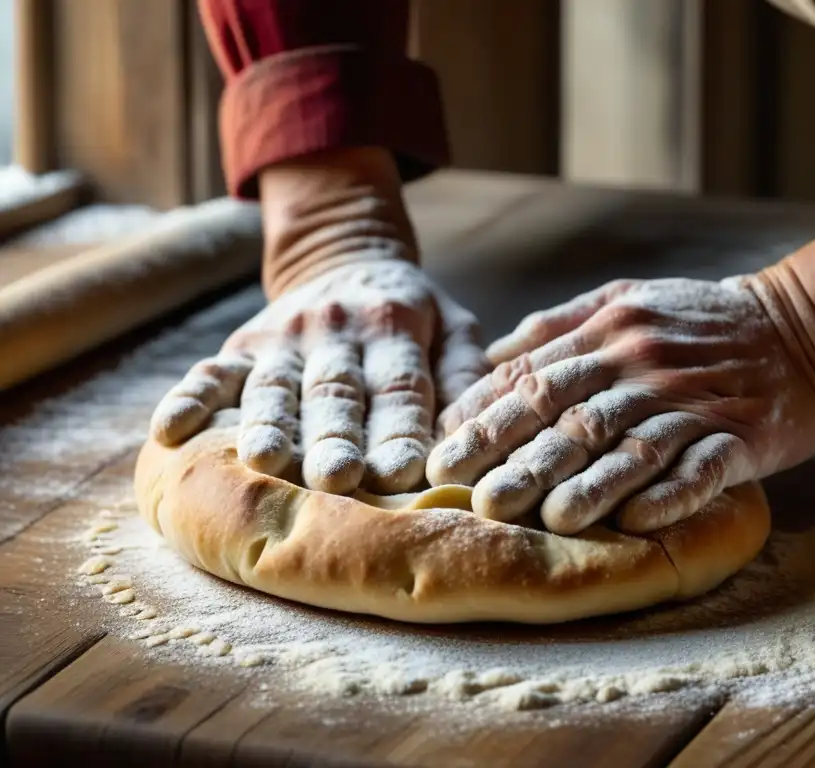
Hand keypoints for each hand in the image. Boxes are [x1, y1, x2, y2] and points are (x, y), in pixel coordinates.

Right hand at [150, 148, 487, 493]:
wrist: (344, 256)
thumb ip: (469, 373)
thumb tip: (477, 432)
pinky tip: (169, 431)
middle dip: (335, 436)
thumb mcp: (454, 326)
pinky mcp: (243, 345)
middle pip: (335, 392)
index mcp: (395, 327)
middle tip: (337, 478)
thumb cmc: (412, 313)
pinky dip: (189, 399)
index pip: (401, 387)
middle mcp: (337, 331)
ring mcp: (283, 338)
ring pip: (273, 386)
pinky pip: (211, 371)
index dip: (401, 428)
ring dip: (266, 424)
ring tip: (263, 459)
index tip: (404, 472)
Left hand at [426, 275, 814, 533]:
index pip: (534, 379)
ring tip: (548, 520)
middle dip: (518, 458)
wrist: (803, 326)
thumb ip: (558, 324)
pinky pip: (703, 466)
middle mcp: (644, 367)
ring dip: (590, 484)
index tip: (443, 454)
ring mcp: (693, 402)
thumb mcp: (626, 298)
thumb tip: (493, 355)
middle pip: (572, 416)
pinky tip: (638, 519)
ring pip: (632, 445)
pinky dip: (671, 492)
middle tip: (473, 498)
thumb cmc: (700, 318)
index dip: (485, 418)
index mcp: (610, 334)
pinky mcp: (741, 435)